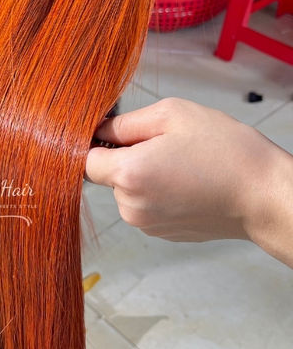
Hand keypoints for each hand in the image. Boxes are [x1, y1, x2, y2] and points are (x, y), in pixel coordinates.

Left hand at [85, 98, 292, 266]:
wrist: (265, 195)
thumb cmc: (226, 151)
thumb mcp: (172, 115)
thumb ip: (124, 123)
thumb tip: (96, 130)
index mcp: (129, 174)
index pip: (83, 159)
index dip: (95, 142)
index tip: (115, 133)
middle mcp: (131, 206)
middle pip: (106, 175)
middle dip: (125, 157)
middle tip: (163, 145)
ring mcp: (146, 224)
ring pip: (125, 191)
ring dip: (142, 175)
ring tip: (180, 164)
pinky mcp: (162, 233)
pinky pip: (145, 205)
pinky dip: (157, 192)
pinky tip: (186, 182)